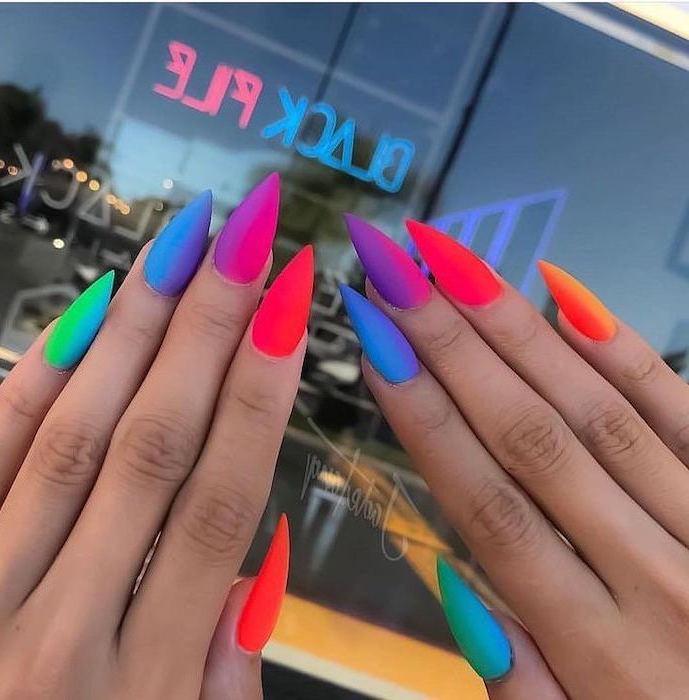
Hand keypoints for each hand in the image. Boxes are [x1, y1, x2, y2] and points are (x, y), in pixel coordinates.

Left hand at [0, 177, 312, 698]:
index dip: (263, 395)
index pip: (221, 504)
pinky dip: (39, 378)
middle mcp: (59, 631)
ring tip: (184, 245)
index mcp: (143, 687)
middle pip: (154, 448)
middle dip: (211, 329)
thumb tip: (264, 560)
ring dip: (137, 330)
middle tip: (246, 236)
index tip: (292, 307)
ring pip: (73, 439)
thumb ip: (223, 677)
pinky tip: (90, 309)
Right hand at [342, 215, 688, 698]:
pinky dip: (621, 350)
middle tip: (394, 273)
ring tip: (452, 266)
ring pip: (595, 411)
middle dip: (449, 345)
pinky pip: (682, 408)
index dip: (422, 416)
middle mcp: (655, 576)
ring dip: (515, 329)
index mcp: (600, 650)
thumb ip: (518, 682)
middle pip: (529, 438)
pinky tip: (564, 295)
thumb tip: (456, 584)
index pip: (485, 504)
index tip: (375, 346)